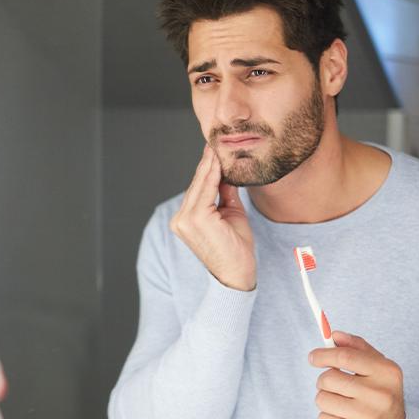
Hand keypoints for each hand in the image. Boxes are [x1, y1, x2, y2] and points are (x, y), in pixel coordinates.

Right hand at [170, 145, 255, 290]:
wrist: (237, 275)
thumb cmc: (236, 249)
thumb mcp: (231, 215)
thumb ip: (225, 195)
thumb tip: (227, 175)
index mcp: (186, 220)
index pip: (197, 189)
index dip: (206, 169)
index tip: (214, 152)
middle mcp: (181, 220)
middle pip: (196, 185)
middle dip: (208, 164)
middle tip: (215, 144)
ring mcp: (186, 220)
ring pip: (200, 185)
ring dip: (210, 166)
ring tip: (217, 148)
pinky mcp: (195, 219)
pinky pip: (205, 191)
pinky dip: (212, 175)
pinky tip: (218, 162)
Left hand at [310, 331, 404, 418]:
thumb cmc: (379, 395)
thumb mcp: (377, 368)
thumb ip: (356, 347)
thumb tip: (335, 335)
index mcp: (387, 373)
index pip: (345, 357)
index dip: (323, 354)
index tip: (313, 357)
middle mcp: (381, 396)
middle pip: (328, 378)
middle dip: (324, 380)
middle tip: (333, 386)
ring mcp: (369, 418)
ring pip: (322, 399)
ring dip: (325, 400)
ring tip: (342, 404)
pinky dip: (328, 418)